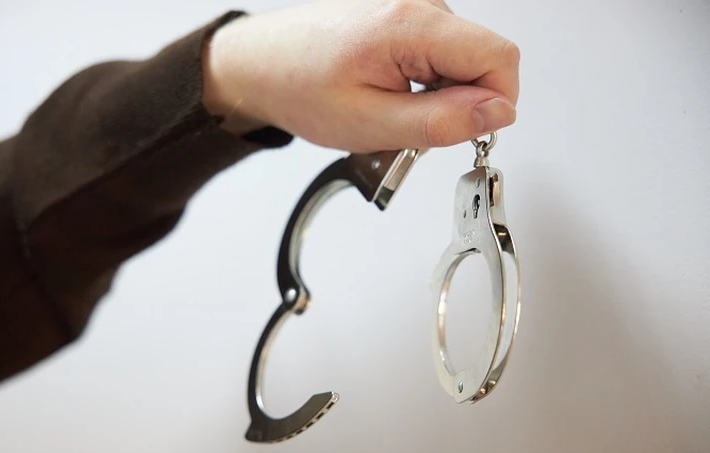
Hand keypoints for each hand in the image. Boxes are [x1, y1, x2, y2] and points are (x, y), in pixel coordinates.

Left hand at [202, 0, 519, 152]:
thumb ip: (441, 121)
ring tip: (392, 111)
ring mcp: (411, 8)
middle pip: (483, 59)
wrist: (259, 65)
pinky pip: (438, 55)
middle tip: (414, 128)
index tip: (465, 133)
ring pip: (461, 61)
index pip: (500, 59)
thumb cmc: (297, 86)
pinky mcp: (403, 18)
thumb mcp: (372, 123)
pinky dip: (423, 84)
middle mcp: (418, 5)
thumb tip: (498, 114)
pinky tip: (389, 95)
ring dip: (439, 97)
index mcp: (413, 25)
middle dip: (462, 104)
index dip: (493, 105)